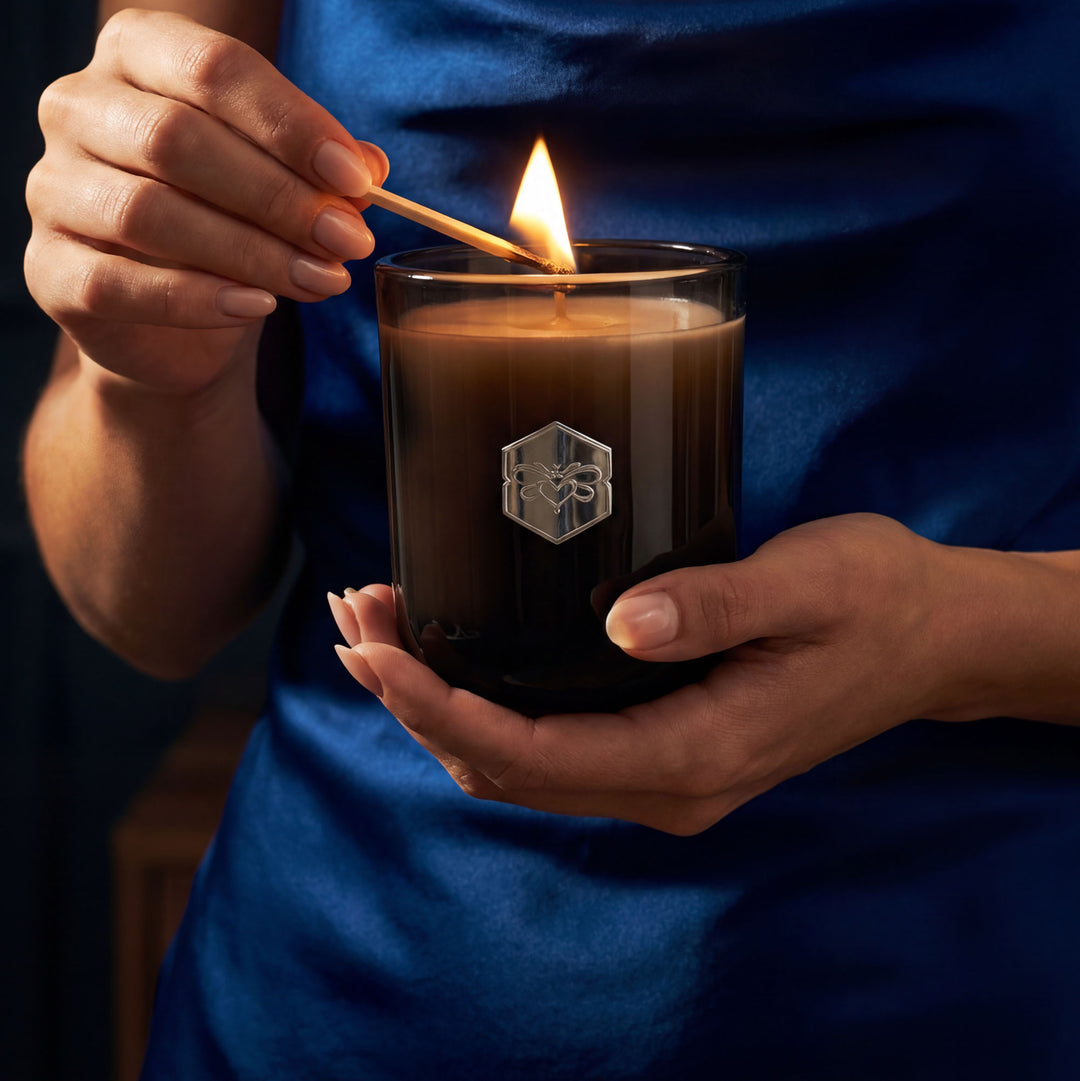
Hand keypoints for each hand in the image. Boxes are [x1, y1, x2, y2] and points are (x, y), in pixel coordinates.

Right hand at [24, 9, 387, 393]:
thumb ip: (318, 168)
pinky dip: (197, 299)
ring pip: (149, 213)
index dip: (291, 125)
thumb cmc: (227, 225)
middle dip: (279, 197)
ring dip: (252, 252)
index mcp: (139, 57)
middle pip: (179, 139)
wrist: (172, 322)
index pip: (213, 67)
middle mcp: (79, 108)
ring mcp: (53, 188)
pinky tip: (256, 307)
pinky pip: (117, 284)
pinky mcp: (50, 269)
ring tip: (321, 280)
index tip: (356, 179)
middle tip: (348, 241)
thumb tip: (367, 168)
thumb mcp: (280, 183)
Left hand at [329, 514, 1079, 833]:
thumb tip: (624, 624)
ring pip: (519, 763)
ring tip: (380, 632)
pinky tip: (453, 652)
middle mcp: (668, 784)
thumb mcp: (808, 588)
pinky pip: (549, 745)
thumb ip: (717, 606)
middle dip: (417, 705)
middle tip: (356, 624)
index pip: (537, 753)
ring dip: (439, 708)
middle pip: (508, 767)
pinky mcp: (662, 743)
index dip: (442, 710)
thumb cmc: (875, 602)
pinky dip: (485, 706)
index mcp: (697, 755)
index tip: (374, 656)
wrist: (930, 637)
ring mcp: (663, 772)